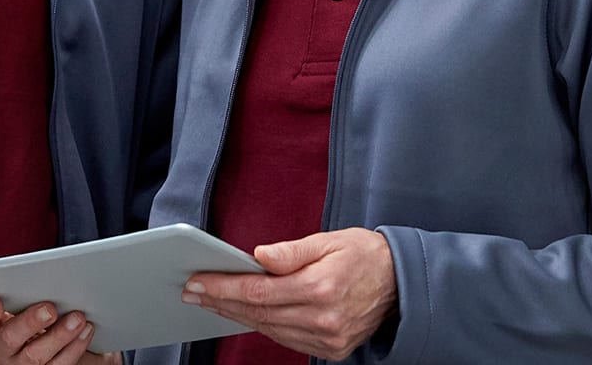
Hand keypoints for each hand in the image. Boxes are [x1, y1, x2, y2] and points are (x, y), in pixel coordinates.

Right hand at [0, 297, 120, 364]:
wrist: (66, 341)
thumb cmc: (45, 308)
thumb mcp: (35, 297)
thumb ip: (35, 286)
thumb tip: (54, 272)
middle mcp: (1, 347)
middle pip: (8, 339)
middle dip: (30, 323)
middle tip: (51, 308)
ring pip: (33, 358)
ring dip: (59, 336)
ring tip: (78, 318)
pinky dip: (73, 348)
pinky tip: (86, 331)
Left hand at [180, 228, 398, 360]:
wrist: (400, 284)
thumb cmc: (363, 254)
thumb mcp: (329, 240)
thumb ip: (291, 251)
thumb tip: (258, 255)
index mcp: (321, 287)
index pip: (259, 290)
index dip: (224, 286)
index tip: (198, 280)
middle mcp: (322, 319)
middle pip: (258, 312)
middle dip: (220, 301)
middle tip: (191, 291)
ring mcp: (327, 340)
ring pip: (269, 329)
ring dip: (236, 315)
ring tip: (209, 301)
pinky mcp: (331, 350)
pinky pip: (285, 339)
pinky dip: (261, 326)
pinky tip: (243, 314)